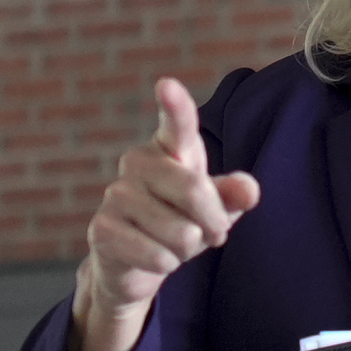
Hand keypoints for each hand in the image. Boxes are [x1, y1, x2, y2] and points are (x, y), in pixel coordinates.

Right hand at [63, 81, 260, 350]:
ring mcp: (115, 194)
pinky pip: (157, 255)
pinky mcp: (101, 229)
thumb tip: (249, 189)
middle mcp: (137, 162)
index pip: (177, 124)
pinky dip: (166, 265)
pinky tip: (153, 257)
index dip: (174, 106)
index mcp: (169, 148)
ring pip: (180, 232)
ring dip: (187, 250)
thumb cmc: (181, 221)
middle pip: (195, 191)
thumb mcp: (215, 207)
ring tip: (173, 244)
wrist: (137, 261)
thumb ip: (233, 195)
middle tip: (209, 233)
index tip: (167, 85)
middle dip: (213, 223)